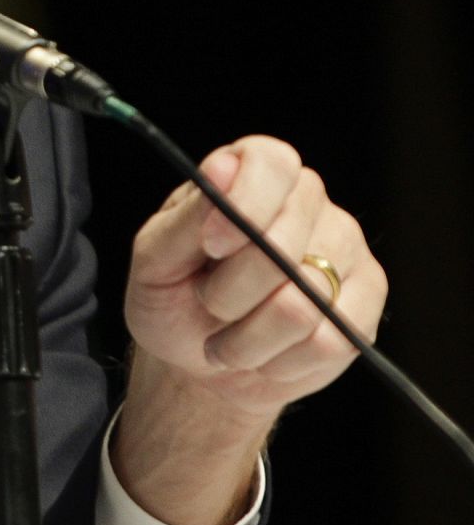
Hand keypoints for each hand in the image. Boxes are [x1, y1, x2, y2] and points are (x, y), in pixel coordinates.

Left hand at [126, 135, 385, 417]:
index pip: (271, 163)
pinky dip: (282, 362)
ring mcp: (346, 248)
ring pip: (304, 302)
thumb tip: (222, 169)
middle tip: (208, 302)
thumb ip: (188, 218)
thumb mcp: (156, 258)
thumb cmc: (172, 296)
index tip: (210, 246)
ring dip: (249, 338)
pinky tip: (265, 355)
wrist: (199, 357)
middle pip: (283, 244)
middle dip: (229, 292)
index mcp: (251, 172)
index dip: (244, 205)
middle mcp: (307, 199)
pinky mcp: (367, 302)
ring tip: (229, 338)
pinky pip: (331, 341)